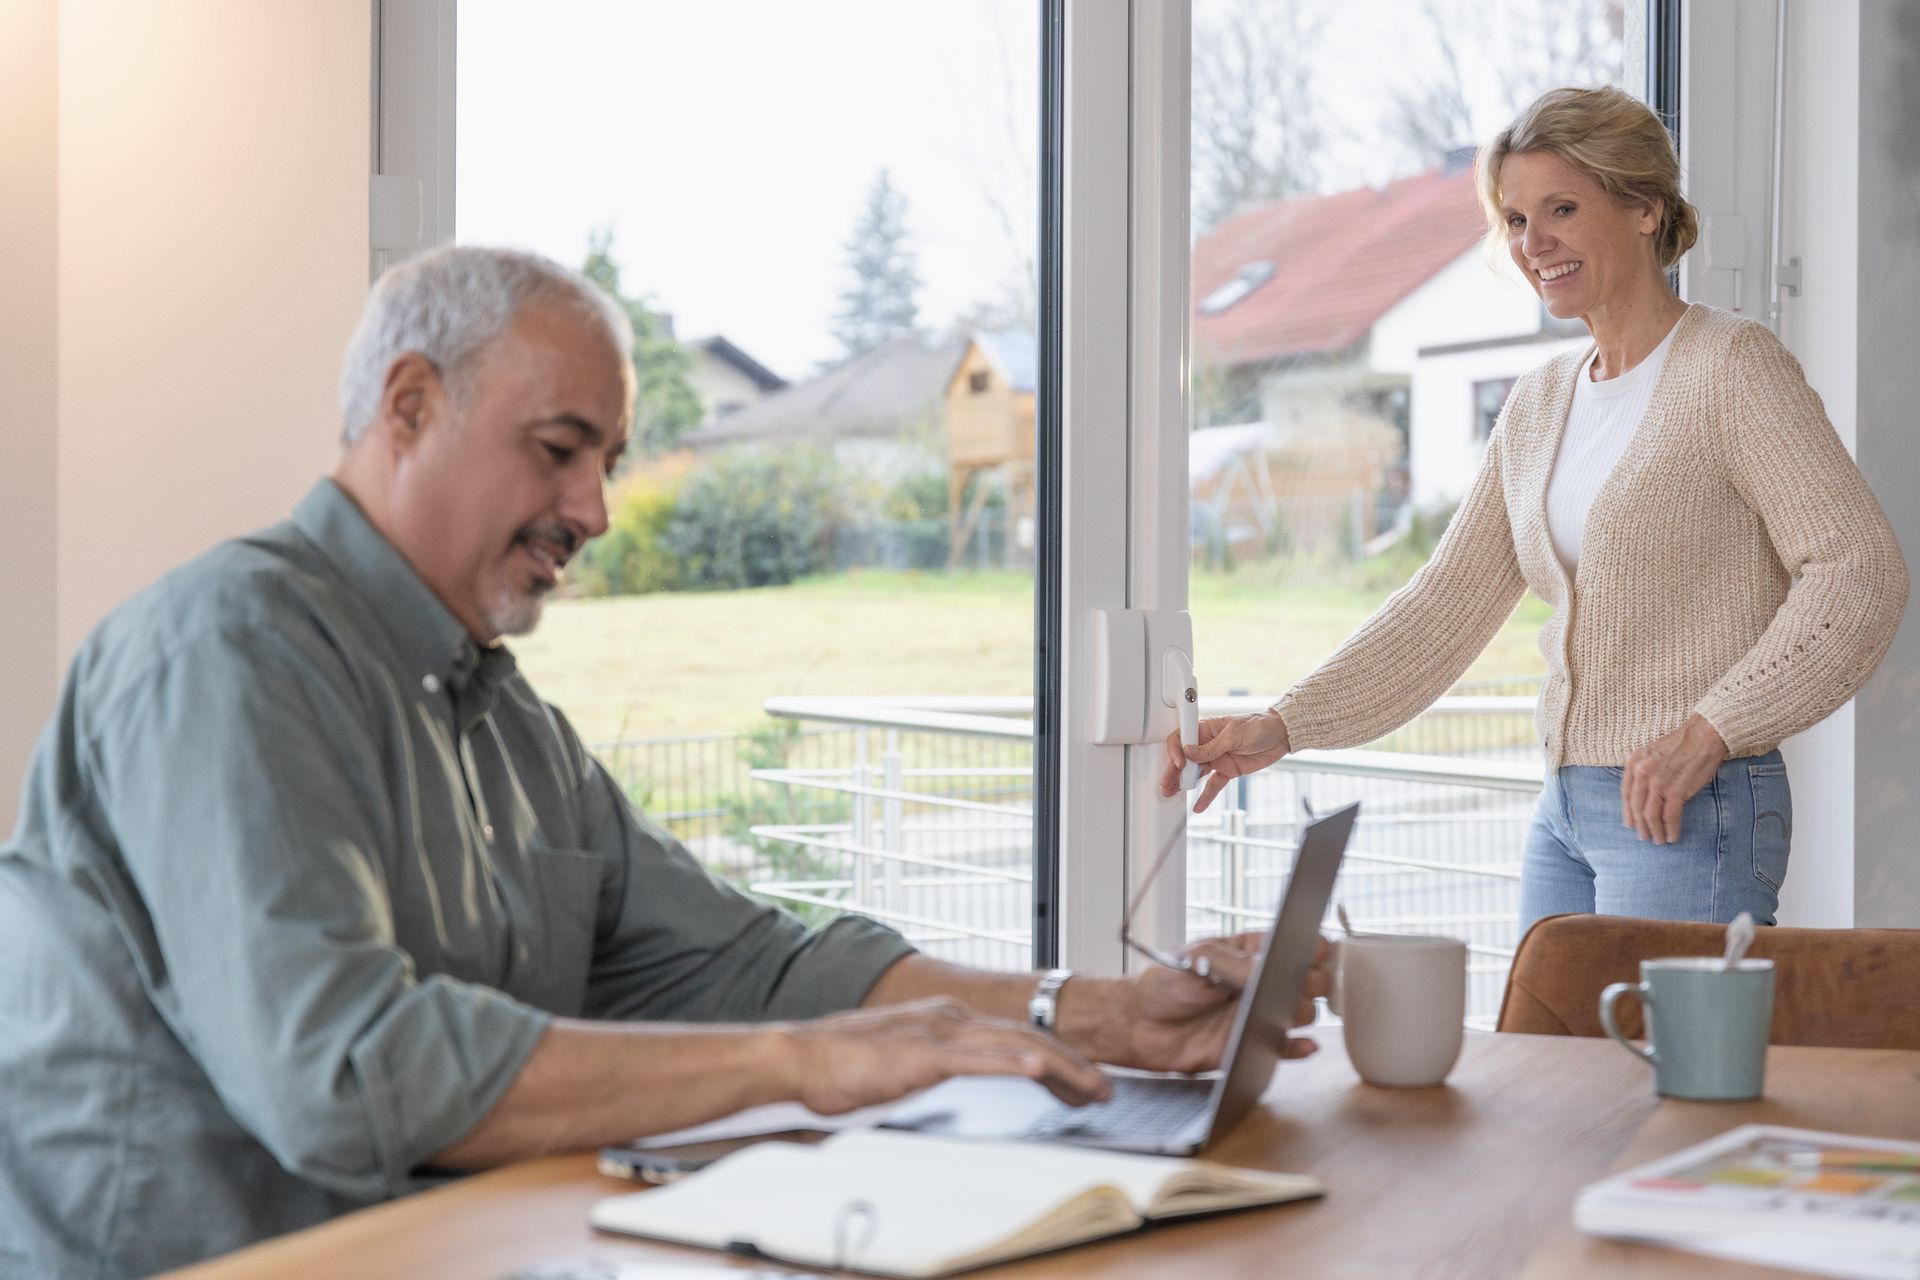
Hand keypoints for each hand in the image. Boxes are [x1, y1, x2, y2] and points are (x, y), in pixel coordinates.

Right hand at [781, 998, 1110, 1114]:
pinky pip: (976, 1058)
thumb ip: (938, 1064)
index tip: (1086, 1080)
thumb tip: (959, 1077)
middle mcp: (951, 1017)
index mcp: (949, 1019)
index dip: (1058, 1058)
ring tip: (1093, 1086)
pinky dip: (1011, 1063)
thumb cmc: (844, 1066)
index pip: (1017, 1036)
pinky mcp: (922, 1054)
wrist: (801, 1057)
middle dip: (1075, 1064)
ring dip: (1061, 1066)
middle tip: (1107, 1088)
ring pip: (1015, 1045)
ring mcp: (939, 1032)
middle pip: (1028, 1037)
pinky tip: (1037, 1071)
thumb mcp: (906, 1065)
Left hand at [1086, 933, 1329, 1073]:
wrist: (1137, 1023)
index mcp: (1250, 952)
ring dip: (1301, 1012)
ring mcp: (1258, 1014)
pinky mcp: (1252, 1045)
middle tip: (1293, 985)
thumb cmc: (1163, 982)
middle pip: (1310, 980)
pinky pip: (1286, 1048)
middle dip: (1311, 981)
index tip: (1308, 953)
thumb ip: (1237, 965)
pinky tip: (1302, 1045)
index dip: (1310, 949)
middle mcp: (1260, 982)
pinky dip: (1298, 1048)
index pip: (1297, 945)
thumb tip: (1271, 969)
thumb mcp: (1198, 960)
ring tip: (1281, 1011)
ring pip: (1303, 1013)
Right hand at [1159, 710, 1291, 812]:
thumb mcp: (1234, 734)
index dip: (1176, 750)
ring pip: (1195, 773)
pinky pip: (1213, 785)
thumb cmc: (1259, 726)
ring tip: (1172, 793)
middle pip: (1184, 758)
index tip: (1178, 763)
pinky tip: (1198, 805)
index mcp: (1206, 729)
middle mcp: (1208, 744)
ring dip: (1183, 783)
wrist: (1281, 736)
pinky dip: (1206, 796)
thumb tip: (1189, 752)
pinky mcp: (1227, 771)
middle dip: (1173, 771)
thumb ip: (1211, 746)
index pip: (1182, 738)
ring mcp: (1217, 759)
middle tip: (1166, 784)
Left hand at [1621, 715, 1728, 843]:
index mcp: (1633, 762)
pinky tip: (1673, 836)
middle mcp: (1642, 772)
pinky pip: (1670, 816)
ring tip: (1659, 840)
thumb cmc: (1682, 744)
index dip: (1628, 812)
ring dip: (1655, 831)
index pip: (1626, 793)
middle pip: (1637, 807)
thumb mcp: (1652, 752)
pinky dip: (1671, 829)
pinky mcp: (1676, 790)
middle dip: (1640, 826)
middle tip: (1644, 837)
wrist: (1705, 735)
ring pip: (1651, 815)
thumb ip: (1642, 770)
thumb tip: (1640, 793)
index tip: (1630, 825)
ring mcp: (1658, 782)